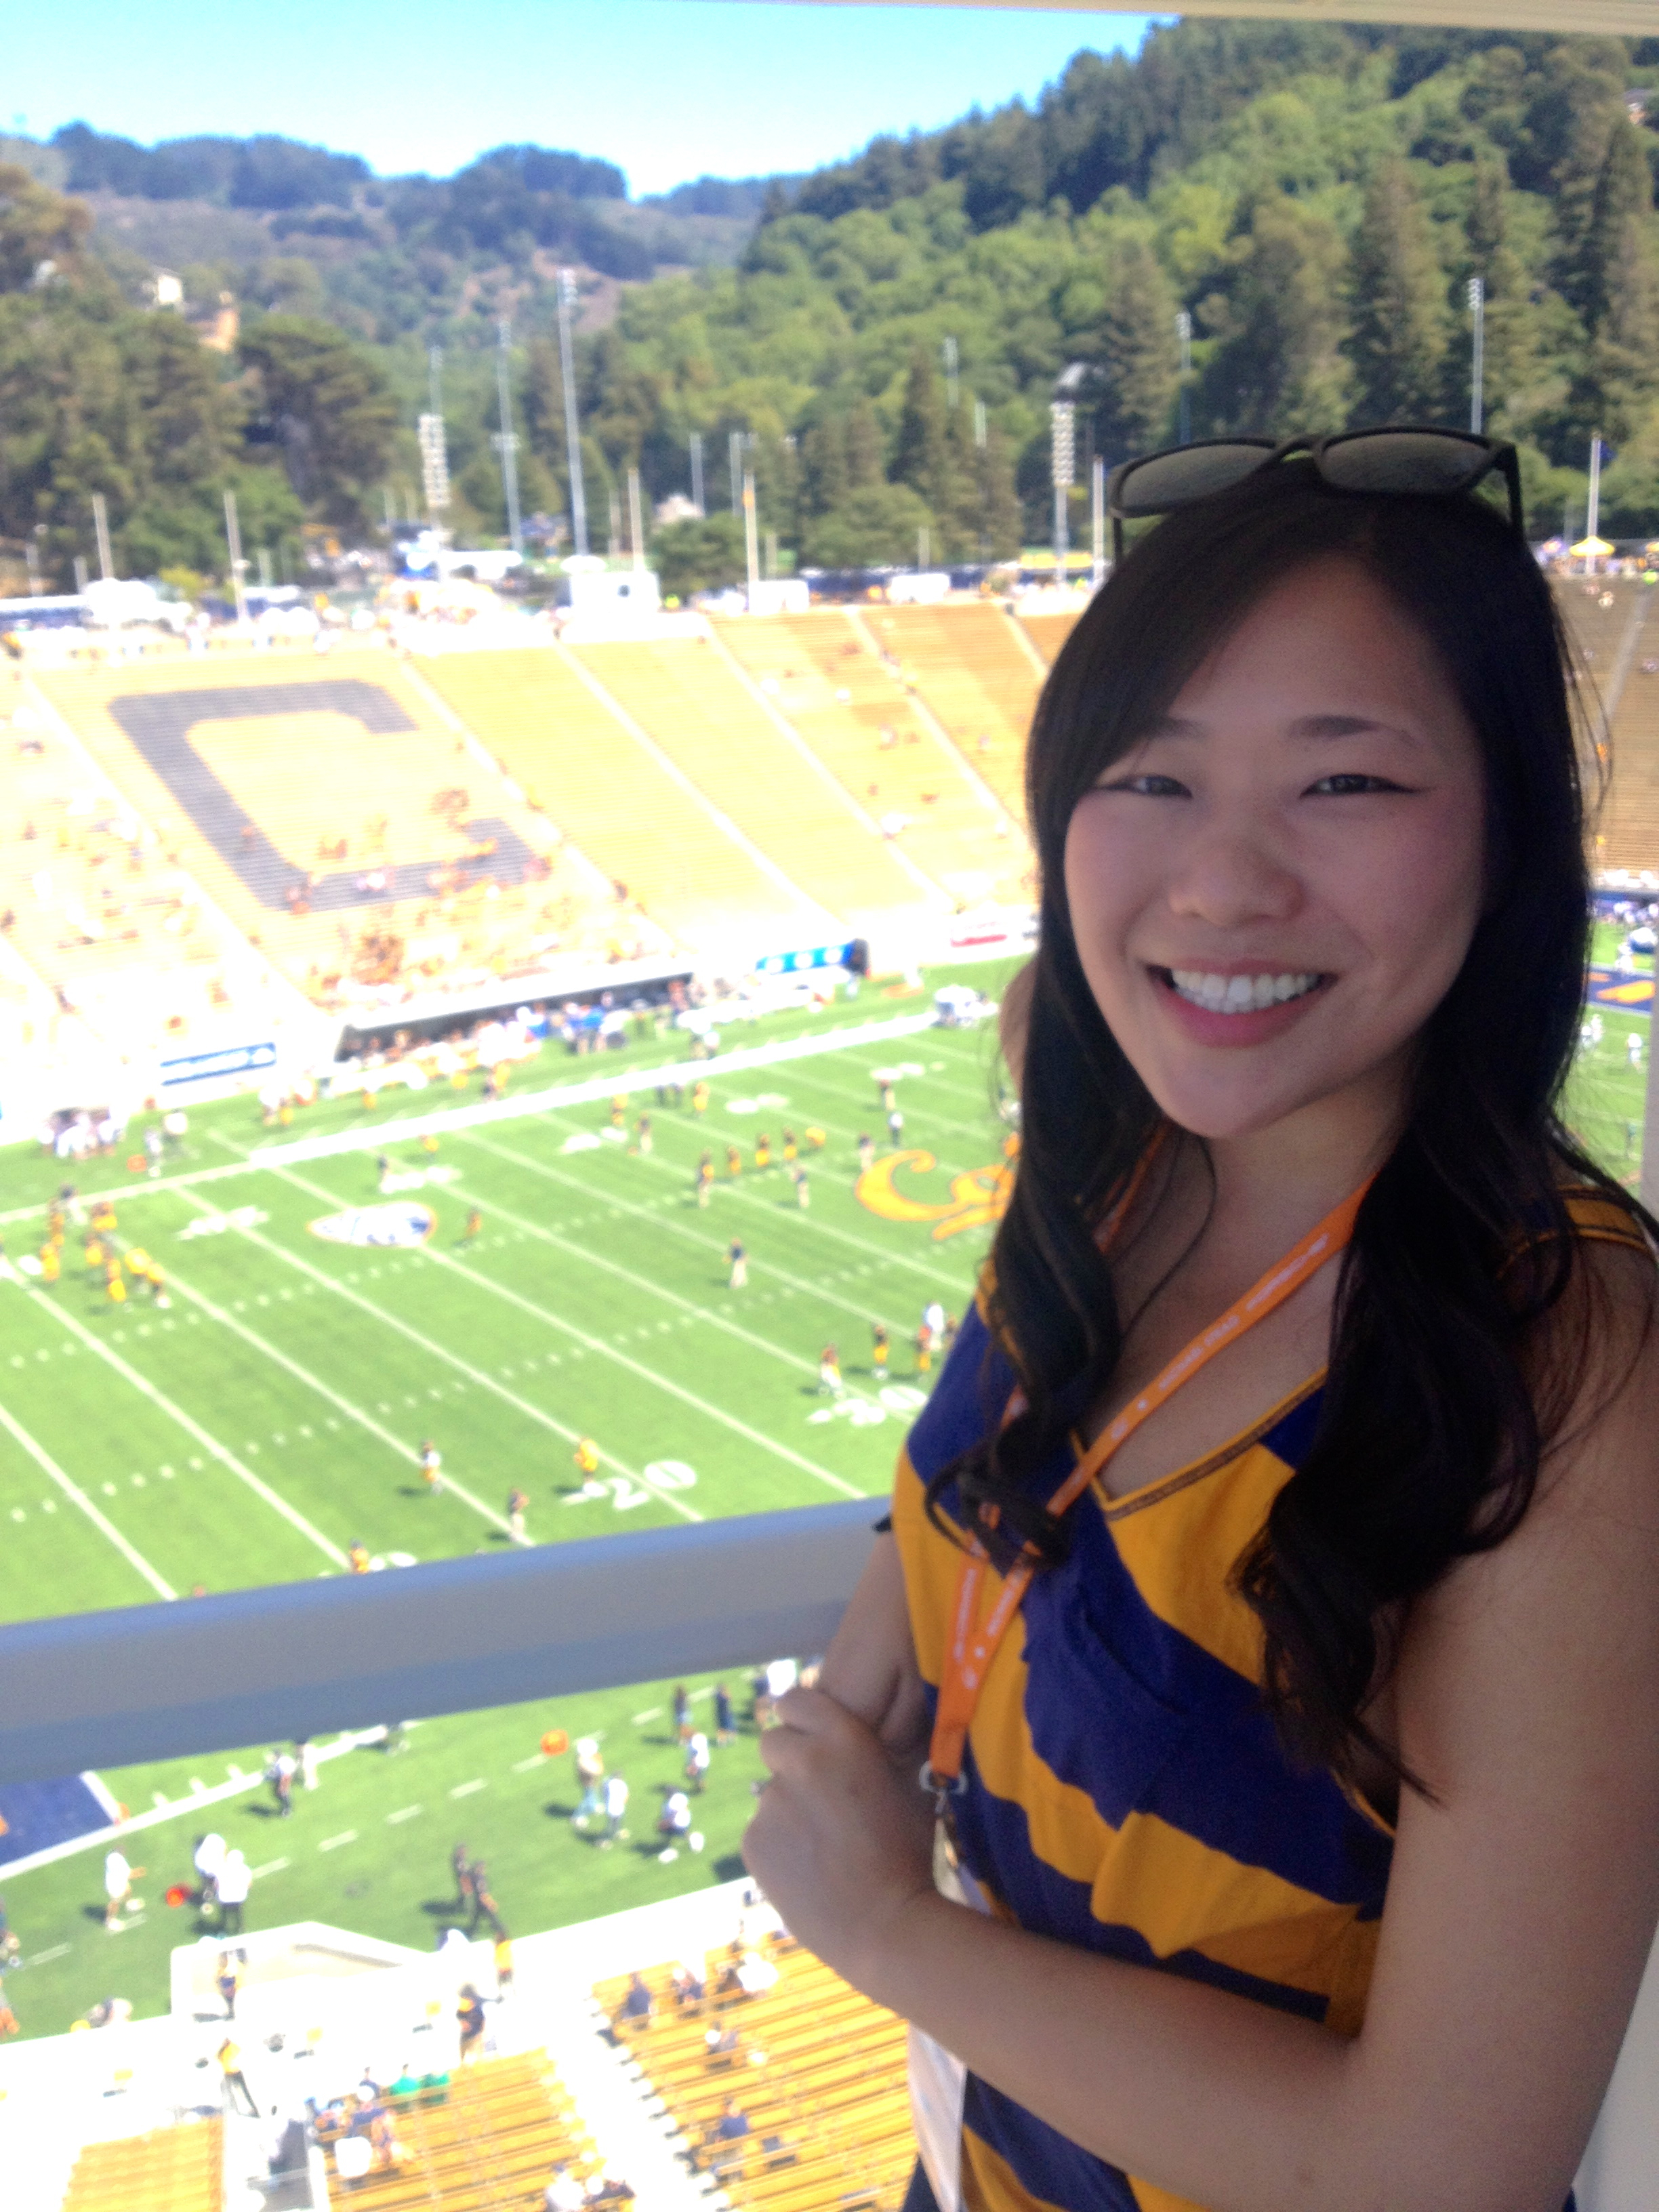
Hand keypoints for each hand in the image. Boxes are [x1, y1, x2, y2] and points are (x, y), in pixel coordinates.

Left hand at [743, 1683, 937, 1990]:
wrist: (886, 1927)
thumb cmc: (907, 1853)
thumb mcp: (905, 1783)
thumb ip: (867, 1750)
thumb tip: (851, 1731)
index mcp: (842, 1737)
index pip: (794, 1700)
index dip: (803, 1722)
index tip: (817, 1743)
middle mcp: (800, 1760)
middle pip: (774, 1742)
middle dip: (792, 1763)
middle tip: (822, 1801)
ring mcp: (771, 1802)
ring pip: (771, 1794)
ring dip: (790, 1810)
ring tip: (824, 1849)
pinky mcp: (752, 1842)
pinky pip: (762, 1832)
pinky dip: (779, 1846)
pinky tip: (809, 1871)